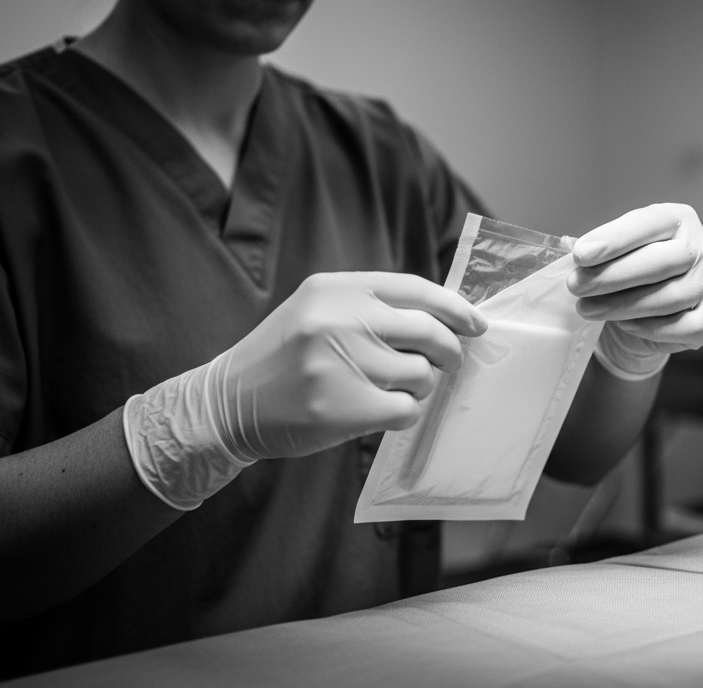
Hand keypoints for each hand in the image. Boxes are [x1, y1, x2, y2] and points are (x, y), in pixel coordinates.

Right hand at [123, 272, 486, 508]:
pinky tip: (382, 413)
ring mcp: (341, 362)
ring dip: (419, 386)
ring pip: (422, 374)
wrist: (226, 403)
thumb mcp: (317, 310)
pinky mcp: (343, 406)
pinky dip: (404, 415)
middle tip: (445, 364)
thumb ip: (371, 307)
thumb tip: (446, 318)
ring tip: (391, 390)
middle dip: (448, 351)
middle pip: (429, 330)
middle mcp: (339, 318)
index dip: (455, 307)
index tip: (476, 324)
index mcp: (335, 287)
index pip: (415, 289)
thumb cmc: (283, 358)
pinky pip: (406, 409)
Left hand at [568, 203, 702, 378]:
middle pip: (661, 262)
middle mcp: (702, 247)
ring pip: (670, 297)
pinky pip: (683, 326)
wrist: (642, 318)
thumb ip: (600, 250)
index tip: (581, 254)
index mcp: (677, 219)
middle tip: (576, 286)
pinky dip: (650, 327)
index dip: (614, 239)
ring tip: (587, 309)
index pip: (648, 223)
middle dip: (612, 276)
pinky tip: (625, 324)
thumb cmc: (627, 277)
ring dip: (622, 305)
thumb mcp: (613, 253)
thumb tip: (574, 252)